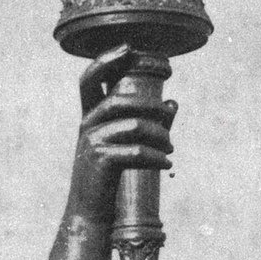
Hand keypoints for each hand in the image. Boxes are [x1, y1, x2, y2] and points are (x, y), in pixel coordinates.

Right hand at [66, 44, 176, 221]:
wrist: (90, 212)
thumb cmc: (108, 178)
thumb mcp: (123, 147)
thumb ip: (147, 124)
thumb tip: (173, 103)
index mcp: (89, 118)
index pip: (90, 80)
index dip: (105, 60)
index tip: (128, 47)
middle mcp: (87, 125)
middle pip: (120, 99)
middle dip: (150, 106)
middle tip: (168, 115)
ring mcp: (92, 142)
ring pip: (136, 126)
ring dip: (160, 137)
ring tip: (170, 150)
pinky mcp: (101, 160)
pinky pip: (137, 151)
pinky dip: (157, 157)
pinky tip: (167, 164)